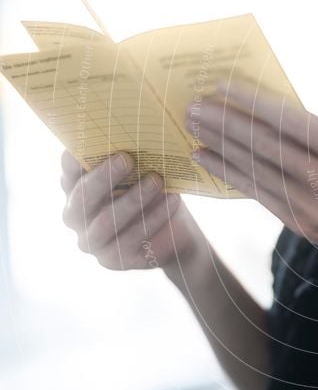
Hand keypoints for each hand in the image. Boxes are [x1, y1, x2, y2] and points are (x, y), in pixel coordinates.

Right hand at [60, 151, 195, 270]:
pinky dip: (154, 217)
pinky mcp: (115, 261)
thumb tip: (132, 128)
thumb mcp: (142, 171)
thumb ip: (129, 156)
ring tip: (157, 180)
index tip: (93, 138)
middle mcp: (76, 217)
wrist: (177, 231)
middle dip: (103, 178)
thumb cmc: (152, 191)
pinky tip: (172, 200)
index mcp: (75, 188)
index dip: (75, 158)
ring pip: (107, 221)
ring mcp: (93, 242)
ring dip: (133, 198)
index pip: (68, 171)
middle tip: (127, 159)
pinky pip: (133, 239)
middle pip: (81, 198)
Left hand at [187, 81, 317, 266]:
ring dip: (220, 148)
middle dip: (225, 124)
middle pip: (264, 146)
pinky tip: (210, 161)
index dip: (251, 103)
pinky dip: (232, 176)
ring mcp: (311, 206)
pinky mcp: (300, 224)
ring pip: (255, 171)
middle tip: (193, 107)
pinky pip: (259, 194)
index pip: (289, 121)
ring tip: (193, 129)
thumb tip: (279, 117)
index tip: (221, 87)